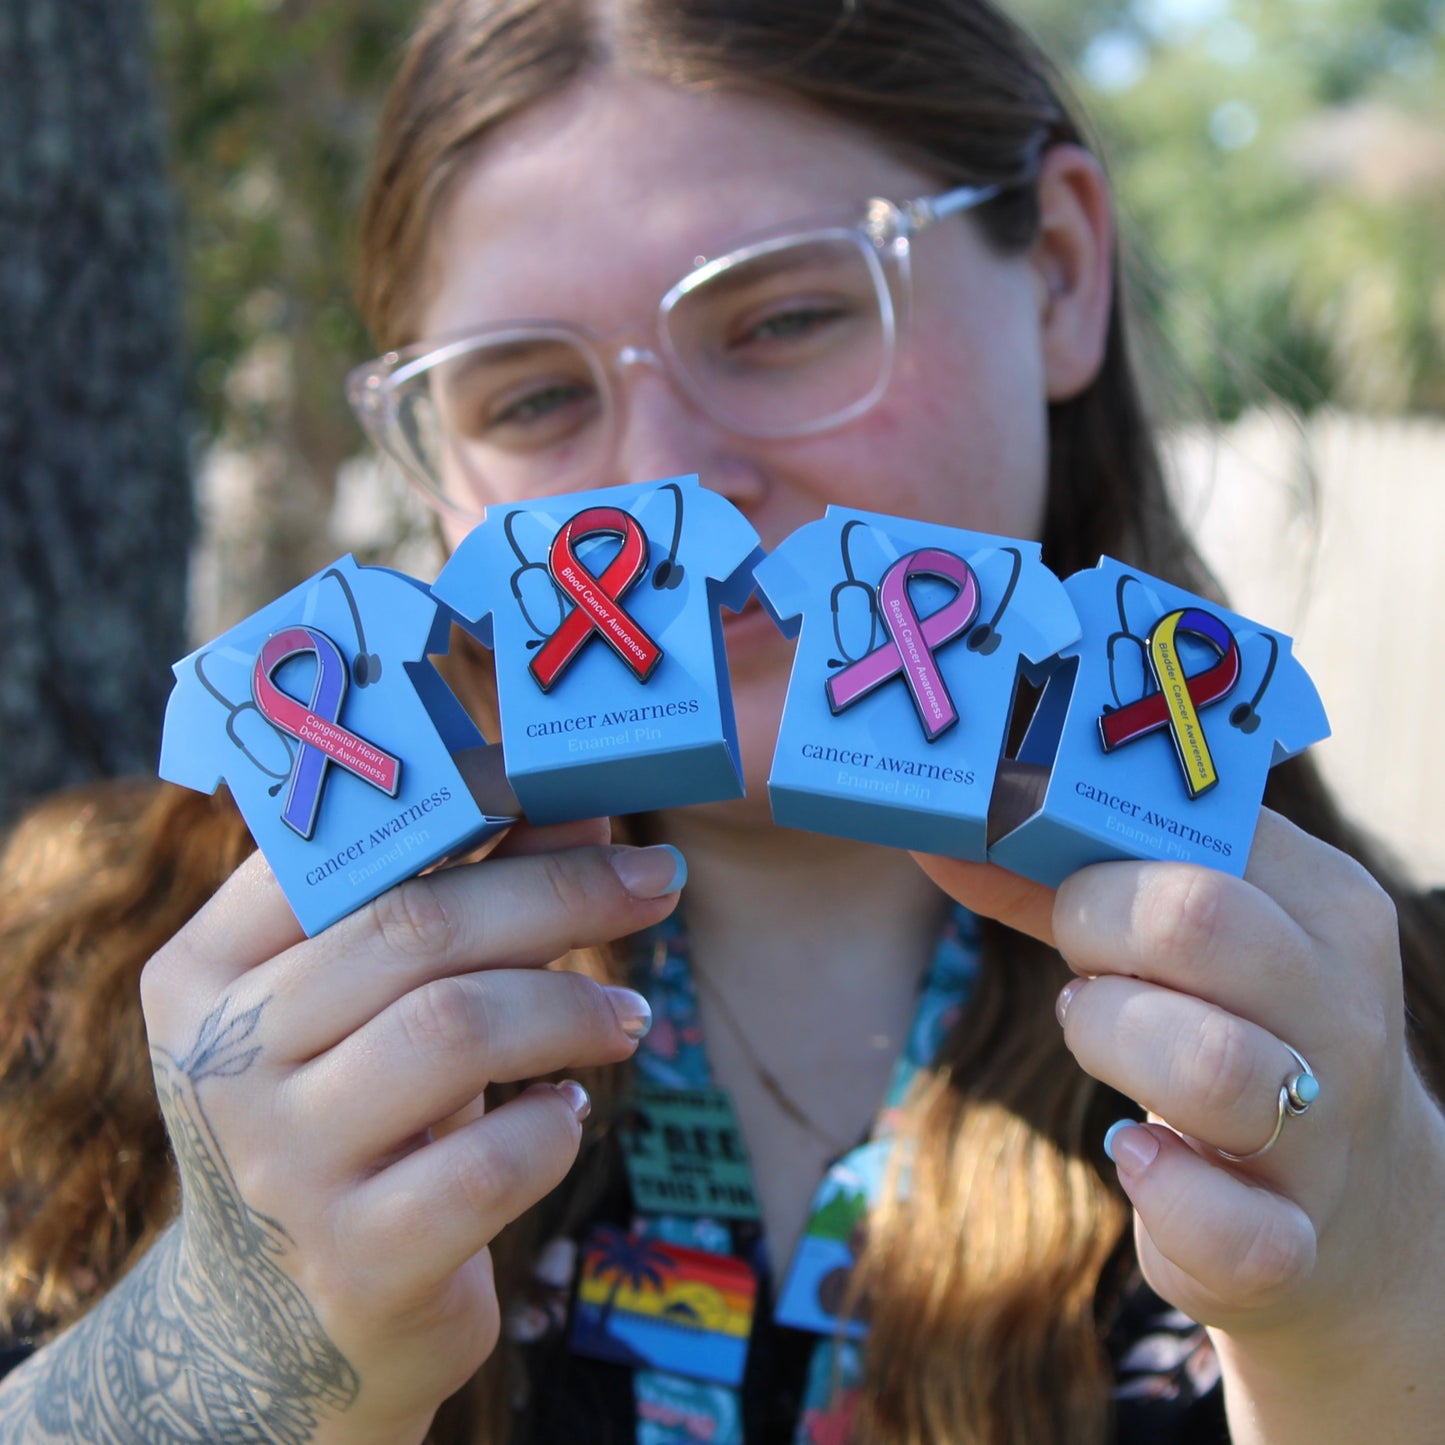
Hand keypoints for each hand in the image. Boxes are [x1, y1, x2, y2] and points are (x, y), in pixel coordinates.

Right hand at [136, 820, 682, 1443]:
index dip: (463, 803)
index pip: (334, 851)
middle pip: (415, 929)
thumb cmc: (340, 1121)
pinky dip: (553, 1126)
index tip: (566, 789)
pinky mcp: (355, 1262)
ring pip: (455, 1029)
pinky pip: (489, 1163)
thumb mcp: (370, 1007)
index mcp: (205, 972)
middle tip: (654, 881)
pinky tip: (565, 1116)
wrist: (271, 1331)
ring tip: (630, 1018)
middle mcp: (222, 1062)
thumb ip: (460, 898)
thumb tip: (583, 807)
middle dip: (561, 891)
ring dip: (571, 1007)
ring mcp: (280, 1168)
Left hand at [914, 811, 1444, 1349]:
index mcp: (1322, 907)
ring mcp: (1329, 1132)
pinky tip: (1136, 1159)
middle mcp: (1343, 1011)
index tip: (1055, 877)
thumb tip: (944, 839)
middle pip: (1196, 921)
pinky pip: (1237, 1230)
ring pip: (1209, 1064)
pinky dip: (1168, 1198)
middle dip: (1092, 930)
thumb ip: (1063, 886)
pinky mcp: (1296, 1239)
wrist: (1364, 1201)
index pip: (1197, 828)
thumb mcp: (1183, 944)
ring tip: (1102, 1041)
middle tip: (1081, 968)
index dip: (1091, 849)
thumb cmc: (1233, 1027)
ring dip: (1111, 1041)